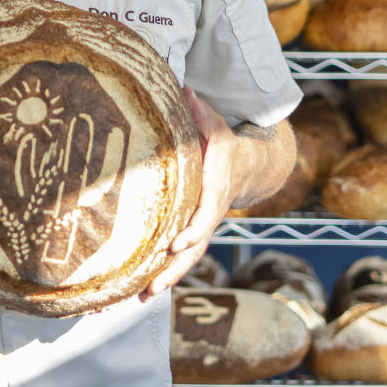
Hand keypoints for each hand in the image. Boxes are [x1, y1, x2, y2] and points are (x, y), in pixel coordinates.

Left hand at [139, 87, 237, 299]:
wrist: (247, 168)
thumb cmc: (225, 146)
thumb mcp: (217, 126)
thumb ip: (201, 112)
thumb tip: (184, 89)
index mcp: (215, 191)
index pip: (206, 214)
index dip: (193, 229)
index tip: (176, 242)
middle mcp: (208, 215)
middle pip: (195, 248)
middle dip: (174, 268)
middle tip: (153, 286)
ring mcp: (200, 228)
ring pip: (187, 260)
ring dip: (166, 279)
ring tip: (141, 297)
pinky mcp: (191, 234)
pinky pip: (180, 258)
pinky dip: (162, 274)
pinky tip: (139, 291)